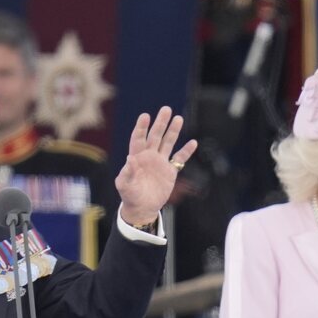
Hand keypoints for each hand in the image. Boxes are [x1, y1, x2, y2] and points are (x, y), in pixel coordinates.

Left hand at [116, 107, 196, 227]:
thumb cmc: (130, 196)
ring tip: (178, 118)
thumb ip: (127, 173)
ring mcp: (160, 163)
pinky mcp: (169, 171)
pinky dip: (186, 151)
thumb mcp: (124, 185)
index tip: (145, 116)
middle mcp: (149, 156)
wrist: (142, 208)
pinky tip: (193, 143)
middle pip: (155, 136)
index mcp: (136, 157)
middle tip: (166, 110)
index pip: (139, 138)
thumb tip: (130, 160)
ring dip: (173, 131)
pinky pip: (179, 159)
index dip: (142, 128)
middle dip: (160, 123)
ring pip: (168, 143)